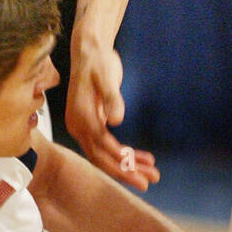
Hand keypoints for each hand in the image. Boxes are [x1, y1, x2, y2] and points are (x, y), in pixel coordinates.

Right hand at [66, 34, 158, 189]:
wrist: (89, 50)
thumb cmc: (98, 62)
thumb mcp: (107, 77)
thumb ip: (112, 98)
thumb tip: (117, 120)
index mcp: (81, 118)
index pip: (102, 148)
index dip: (121, 163)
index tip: (140, 174)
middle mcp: (79, 126)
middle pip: (102, 158)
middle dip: (126, 171)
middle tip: (150, 182)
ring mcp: (85, 126)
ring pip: (105, 154)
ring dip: (128, 164)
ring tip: (152, 172)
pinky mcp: (93, 123)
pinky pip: (107, 145)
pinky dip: (124, 153)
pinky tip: (142, 157)